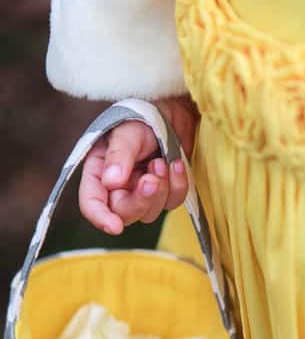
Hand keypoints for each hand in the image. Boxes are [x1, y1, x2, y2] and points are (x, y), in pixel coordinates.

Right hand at [78, 96, 197, 234]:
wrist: (173, 111)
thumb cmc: (143, 117)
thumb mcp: (128, 132)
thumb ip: (119, 156)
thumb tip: (111, 183)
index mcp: (98, 172)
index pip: (92, 203)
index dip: (101, 217)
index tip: (115, 227)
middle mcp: (118, 186)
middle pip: (124, 213)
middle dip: (140, 200)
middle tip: (153, 175)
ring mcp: (143, 191)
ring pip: (151, 212)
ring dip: (161, 189)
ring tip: (163, 161)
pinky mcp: (166, 191)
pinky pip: (173, 202)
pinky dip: (178, 186)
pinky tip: (177, 164)